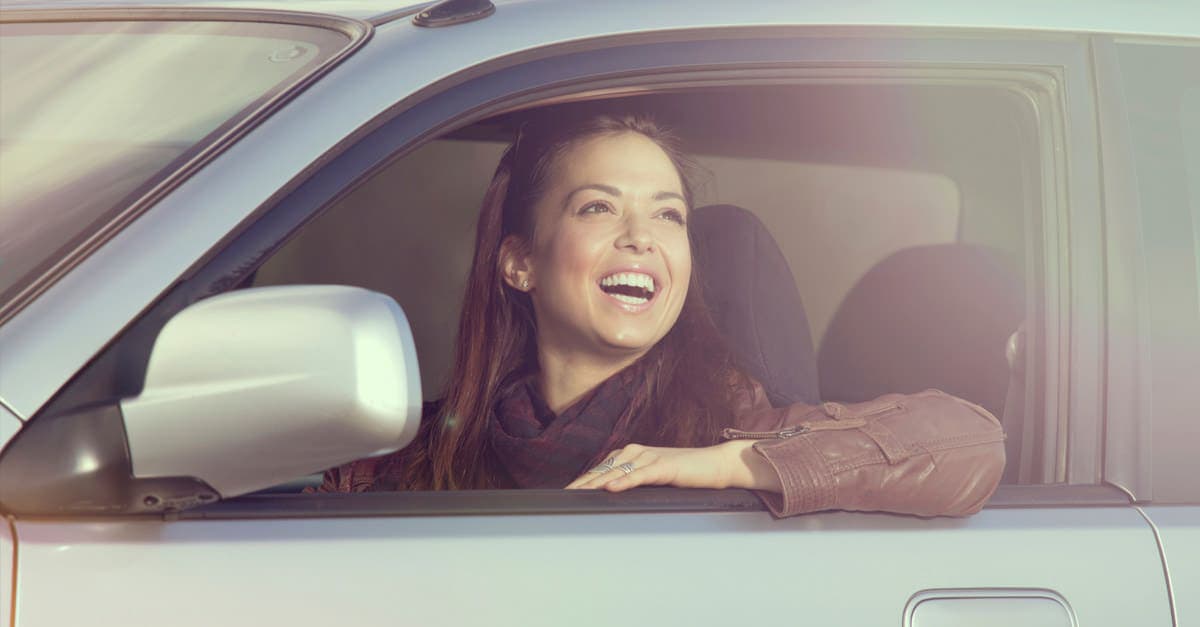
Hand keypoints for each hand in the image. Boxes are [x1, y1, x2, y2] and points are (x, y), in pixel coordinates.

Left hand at [563, 441, 782, 492]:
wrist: (714, 464)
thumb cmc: (684, 473)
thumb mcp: (653, 477)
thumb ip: (634, 481)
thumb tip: (611, 494)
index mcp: (632, 454)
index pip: (601, 468)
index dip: (582, 480)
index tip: (565, 492)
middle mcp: (636, 452)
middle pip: (603, 469)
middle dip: (582, 483)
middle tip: (564, 495)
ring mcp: (650, 457)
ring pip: (617, 471)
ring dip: (596, 482)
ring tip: (578, 493)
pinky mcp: (664, 466)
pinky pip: (640, 474)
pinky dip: (624, 481)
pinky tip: (611, 488)